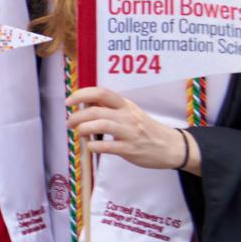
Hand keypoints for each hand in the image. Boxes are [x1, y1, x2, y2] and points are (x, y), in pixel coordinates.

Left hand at [65, 86, 199, 172]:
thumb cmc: (145, 129)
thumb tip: (84, 102)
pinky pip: (107, 146)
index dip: (82, 94)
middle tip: (69, 123)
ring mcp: (130, 133)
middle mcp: (127, 116)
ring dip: (83, 129)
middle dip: (77, 116)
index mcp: (126, 105)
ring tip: (78, 133)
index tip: (69, 101)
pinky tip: (90, 146)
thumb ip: (110, 108)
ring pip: (101, 125)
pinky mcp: (130, 149)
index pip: (102, 92)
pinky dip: (93, 146)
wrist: (172, 146)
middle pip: (96, 111)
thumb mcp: (129, 113)